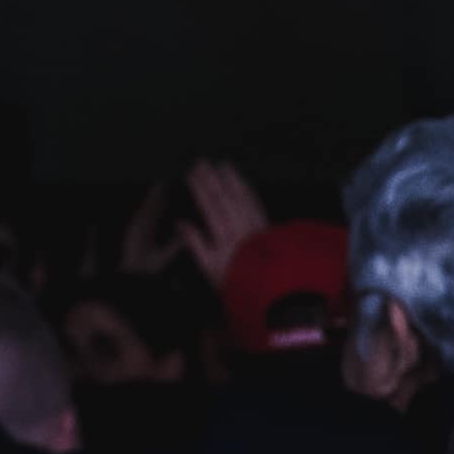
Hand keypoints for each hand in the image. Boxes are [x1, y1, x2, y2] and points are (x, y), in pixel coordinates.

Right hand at [171, 159, 267, 282]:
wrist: (272, 291)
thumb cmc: (236, 282)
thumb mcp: (209, 268)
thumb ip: (196, 243)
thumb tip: (181, 223)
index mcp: (224, 234)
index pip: (209, 205)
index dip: (200, 187)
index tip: (191, 173)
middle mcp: (241, 225)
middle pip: (225, 196)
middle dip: (213, 178)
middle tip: (203, 162)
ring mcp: (256, 224)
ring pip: (243, 196)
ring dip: (232, 179)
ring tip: (224, 165)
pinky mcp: (268, 228)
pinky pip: (256, 203)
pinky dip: (249, 191)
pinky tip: (244, 184)